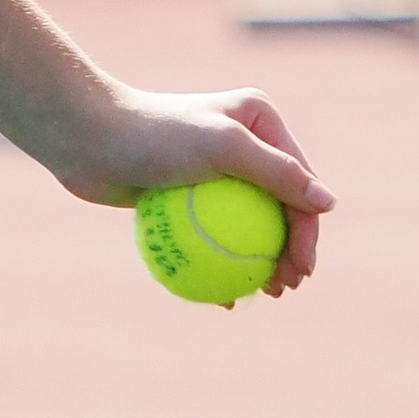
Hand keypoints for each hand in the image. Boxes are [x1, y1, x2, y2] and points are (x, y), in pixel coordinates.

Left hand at [59, 84, 332, 294]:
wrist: (89, 138)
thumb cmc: (156, 135)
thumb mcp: (223, 148)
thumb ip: (278, 173)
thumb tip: (329, 203)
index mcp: (259, 120)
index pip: (297, 182)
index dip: (307, 231)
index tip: (301, 271)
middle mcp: (241, 141)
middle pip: (277, 207)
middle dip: (286, 251)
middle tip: (282, 289)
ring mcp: (213, 170)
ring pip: (246, 226)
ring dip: (258, 263)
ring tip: (259, 293)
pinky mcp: (186, 194)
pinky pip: (212, 236)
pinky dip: (221, 264)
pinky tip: (224, 297)